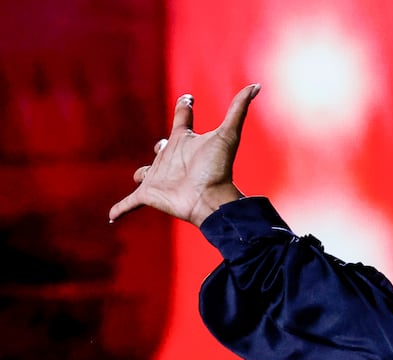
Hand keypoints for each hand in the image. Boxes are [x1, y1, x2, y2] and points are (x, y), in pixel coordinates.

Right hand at [109, 85, 258, 226]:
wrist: (210, 199)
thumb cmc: (218, 168)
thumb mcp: (227, 134)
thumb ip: (238, 108)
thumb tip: (256, 85)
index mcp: (184, 141)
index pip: (183, 118)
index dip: (185, 106)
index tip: (188, 98)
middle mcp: (170, 158)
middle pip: (161, 147)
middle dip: (160, 146)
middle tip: (163, 144)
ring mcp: (158, 177)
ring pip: (144, 173)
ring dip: (144, 174)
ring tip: (144, 177)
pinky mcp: (148, 195)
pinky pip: (129, 202)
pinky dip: (121, 208)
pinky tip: (112, 216)